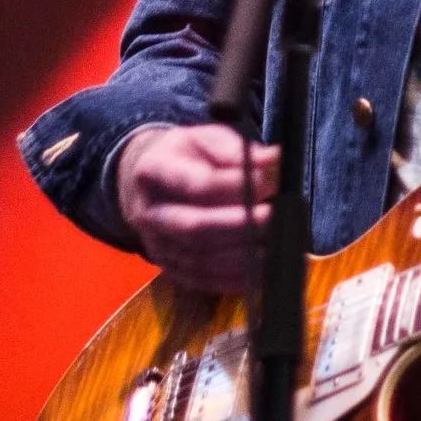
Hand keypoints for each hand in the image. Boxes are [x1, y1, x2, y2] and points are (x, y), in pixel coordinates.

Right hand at [114, 123, 277, 293]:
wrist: (149, 182)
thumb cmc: (186, 157)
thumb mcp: (205, 139)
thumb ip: (235, 150)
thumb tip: (270, 160)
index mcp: (154, 171)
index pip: (196, 185)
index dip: (233, 187)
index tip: (266, 182)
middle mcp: (149, 212)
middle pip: (194, 228)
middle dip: (238, 226)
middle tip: (271, 216)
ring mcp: (156, 244)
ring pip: (198, 259)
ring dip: (240, 257)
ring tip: (271, 244)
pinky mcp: (168, 267)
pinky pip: (200, 280)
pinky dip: (231, 280)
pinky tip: (258, 270)